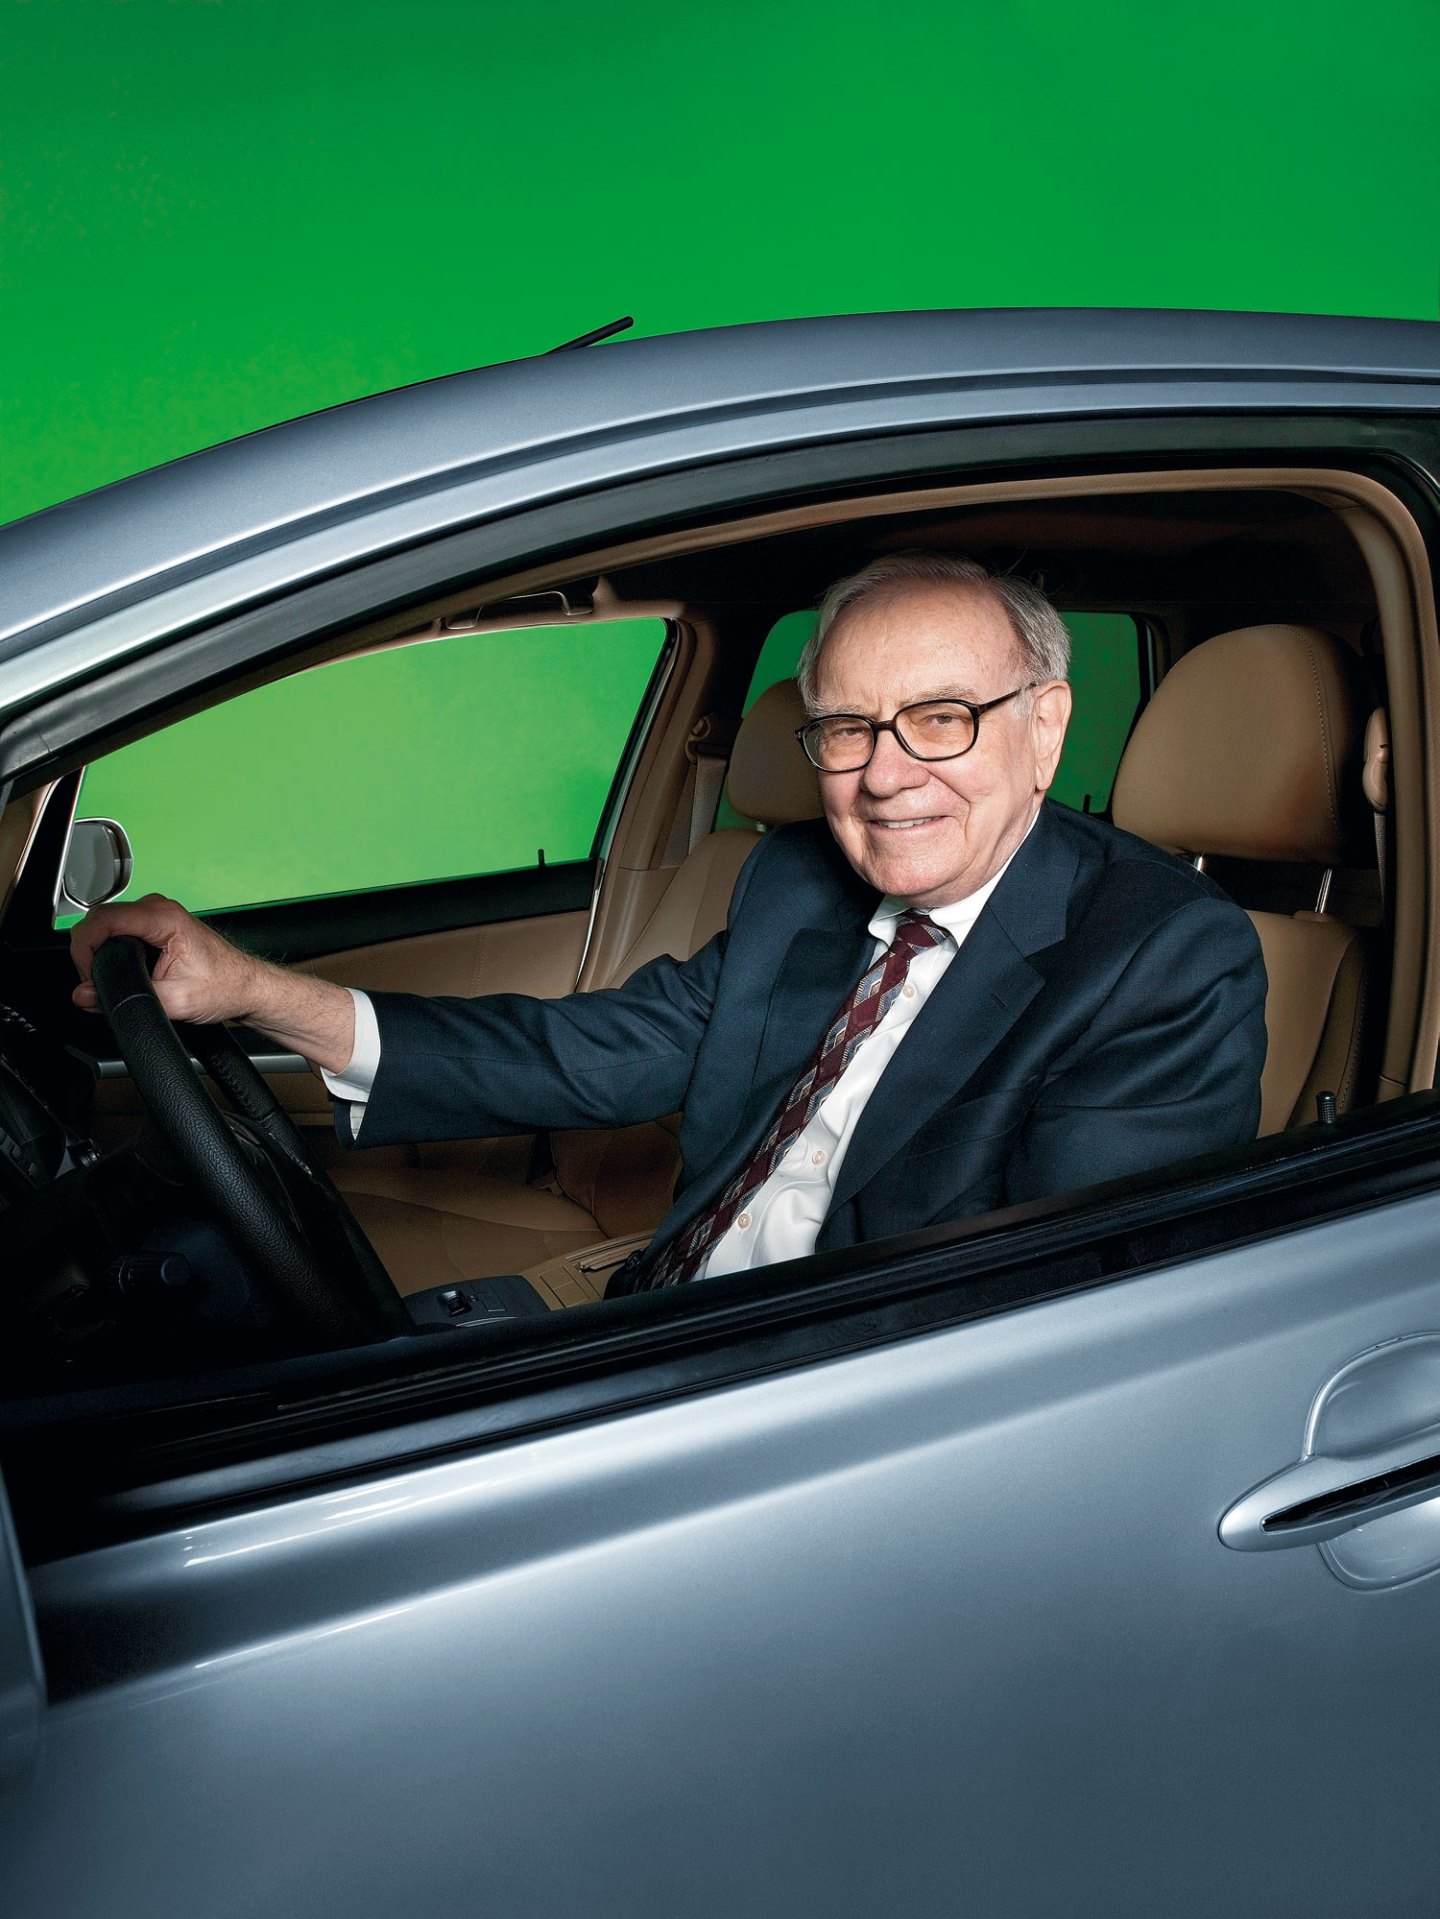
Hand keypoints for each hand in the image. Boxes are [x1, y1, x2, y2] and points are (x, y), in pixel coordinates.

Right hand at [70, 894, 265, 1024]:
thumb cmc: (225, 987)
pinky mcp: (155, 924)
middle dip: (89, 951)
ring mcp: (157, 914)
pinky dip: (110, 948)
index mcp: (165, 918)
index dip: (85, 947)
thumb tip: (86, 995)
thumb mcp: (175, 1001)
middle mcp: (159, 909)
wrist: (247, 986)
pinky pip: (119, 928)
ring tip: (107, 978)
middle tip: (95, 982)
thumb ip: (128, 998)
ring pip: (107, 922)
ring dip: (99, 949)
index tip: (87, 974)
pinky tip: (119, 969)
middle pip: (100, 918)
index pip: (103, 919)